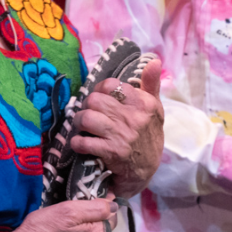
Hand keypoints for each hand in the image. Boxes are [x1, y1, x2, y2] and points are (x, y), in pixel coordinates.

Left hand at [68, 59, 164, 199]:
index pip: (111, 85)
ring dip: (79, 123)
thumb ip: (151, 85)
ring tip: (82, 128)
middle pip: (95, 100)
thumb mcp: (154, 110)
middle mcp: (134, 117)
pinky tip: (81, 144)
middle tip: (88, 114)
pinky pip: (84, 142)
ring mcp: (122, 135)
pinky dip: (77, 143)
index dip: (99, 90)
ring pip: (87, 118)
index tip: (100, 99)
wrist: (146, 171)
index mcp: (144, 103)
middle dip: (87, 107)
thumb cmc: (148, 136)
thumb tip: (154, 60)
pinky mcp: (112, 153)